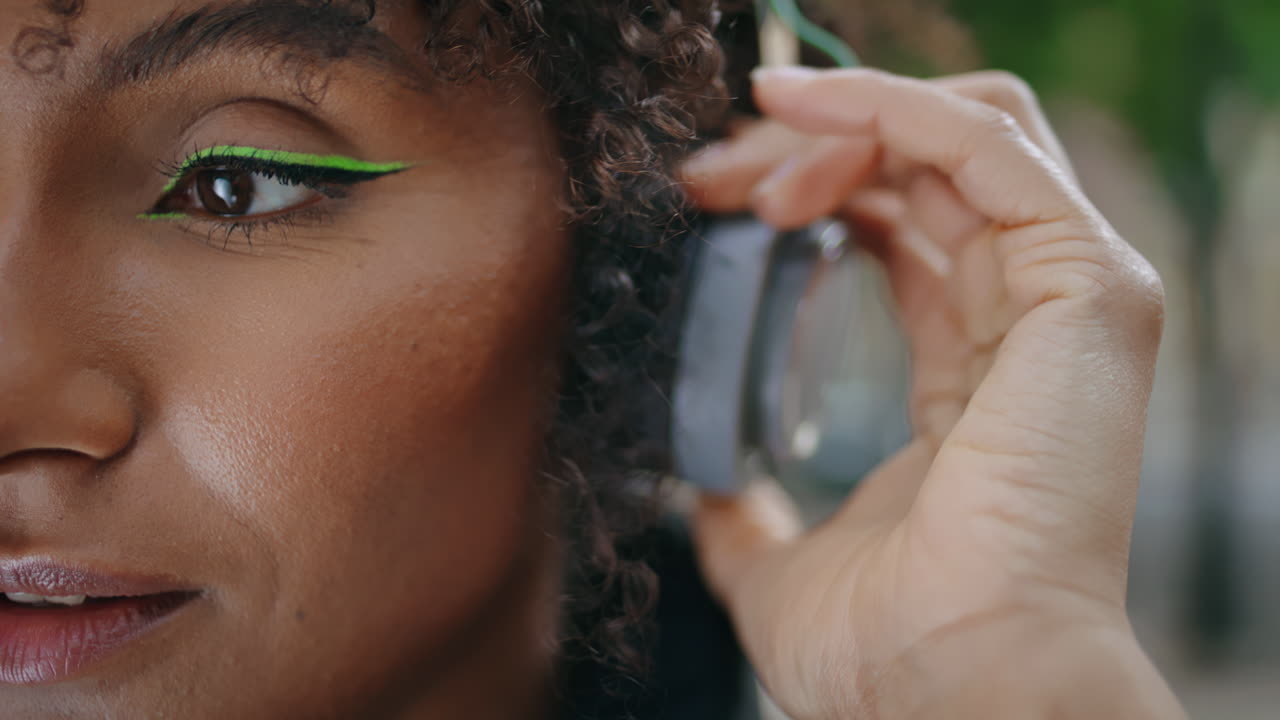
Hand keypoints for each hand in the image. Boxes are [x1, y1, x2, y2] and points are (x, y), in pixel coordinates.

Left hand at [682, 67, 1183, 718]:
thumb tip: (702, 500)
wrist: (956, 687)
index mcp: (970, 379)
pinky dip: (890, 107)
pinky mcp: (1082, 288)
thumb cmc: (889, 649)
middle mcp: (1025, 326)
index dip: (812, 195)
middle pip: (922, 174)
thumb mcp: (780, 567)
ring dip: (837, 124)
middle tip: (706, 177)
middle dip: (805, 153)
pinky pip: (987, 145)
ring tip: (739, 163)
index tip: (711, 201)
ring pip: (959, 137)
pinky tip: (798, 115)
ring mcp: (1064, 301)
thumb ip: (744, 522)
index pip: (902, 238)